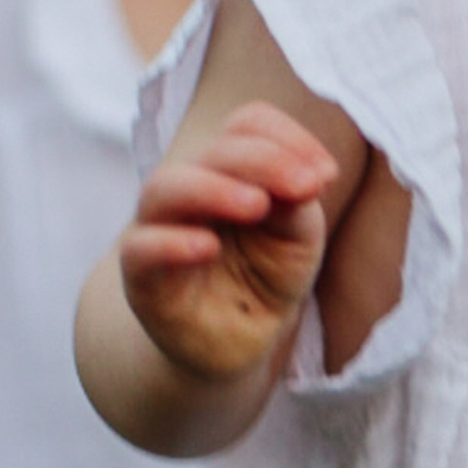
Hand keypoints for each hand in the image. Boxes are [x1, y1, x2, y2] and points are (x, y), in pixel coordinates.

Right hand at [119, 104, 342, 381]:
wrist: (239, 342)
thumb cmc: (266, 276)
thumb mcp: (297, 237)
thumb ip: (298, 202)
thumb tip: (308, 174)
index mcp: (229, 168)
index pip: (246, 125)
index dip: (287, 137)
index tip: (326, 174)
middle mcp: (189, 188)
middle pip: (213, 151)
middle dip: (263, 161)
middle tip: (305, 186)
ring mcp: (158, 229)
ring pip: (165, 188)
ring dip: (215, 189)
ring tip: (257, 206)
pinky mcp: (141, 278)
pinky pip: (140, 249)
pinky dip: (171, 243)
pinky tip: (207, 247)